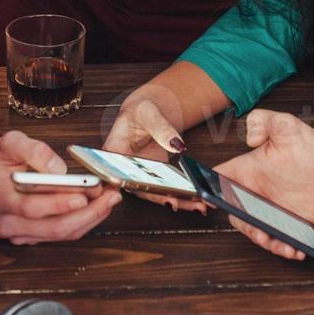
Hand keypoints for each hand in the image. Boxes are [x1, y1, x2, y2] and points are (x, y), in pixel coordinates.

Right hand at [0, 131, 120, 244]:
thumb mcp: (12, 142)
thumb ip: (35, 151)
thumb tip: (59, 168)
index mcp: (0, 198)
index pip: (31, 208)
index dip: (59, 204)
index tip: (83, 196)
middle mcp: (8, 222)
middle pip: (53, 227)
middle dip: (87, 213)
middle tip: (110, 196)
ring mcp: (19, 232)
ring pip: (61, 234)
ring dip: (89, 218)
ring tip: (110, 199)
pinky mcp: (30, 236)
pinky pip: (60, 235)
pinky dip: (82, 222)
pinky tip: (96, 207)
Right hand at [102, 96, 205, 213]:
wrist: (150, 112)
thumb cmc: (141, 110)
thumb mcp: (149, 112)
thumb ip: (161, 128)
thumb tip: (176, 144)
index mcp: (114, 150)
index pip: (114, 170)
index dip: (126, 183)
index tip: (144, 189)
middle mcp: (125, 168)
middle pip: (138, 187)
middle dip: (158, 197)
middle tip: (176, 202)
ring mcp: (140, 175)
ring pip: (155, 193)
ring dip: (176, 200)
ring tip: (197, 204)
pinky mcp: (155, 178)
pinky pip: (167, 190)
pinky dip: (183, 196)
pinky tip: (199, 200)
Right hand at [214, 109, 313, 260]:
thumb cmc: (309, 147)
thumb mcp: (289, 126)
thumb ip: (267, 121)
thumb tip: (251, 136)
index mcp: (247, 170)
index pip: (220, 179)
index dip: (209, 188)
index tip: (210, 199)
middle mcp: (255, 193)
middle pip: (236, 213)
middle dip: (245, 225)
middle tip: (258, 229)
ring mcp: (270, 211)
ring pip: (256, 231)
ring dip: (265, 241)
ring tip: (283, 245)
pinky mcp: (287, 225)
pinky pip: (279, 240)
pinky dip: (284, 248)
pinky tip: (296, 249)